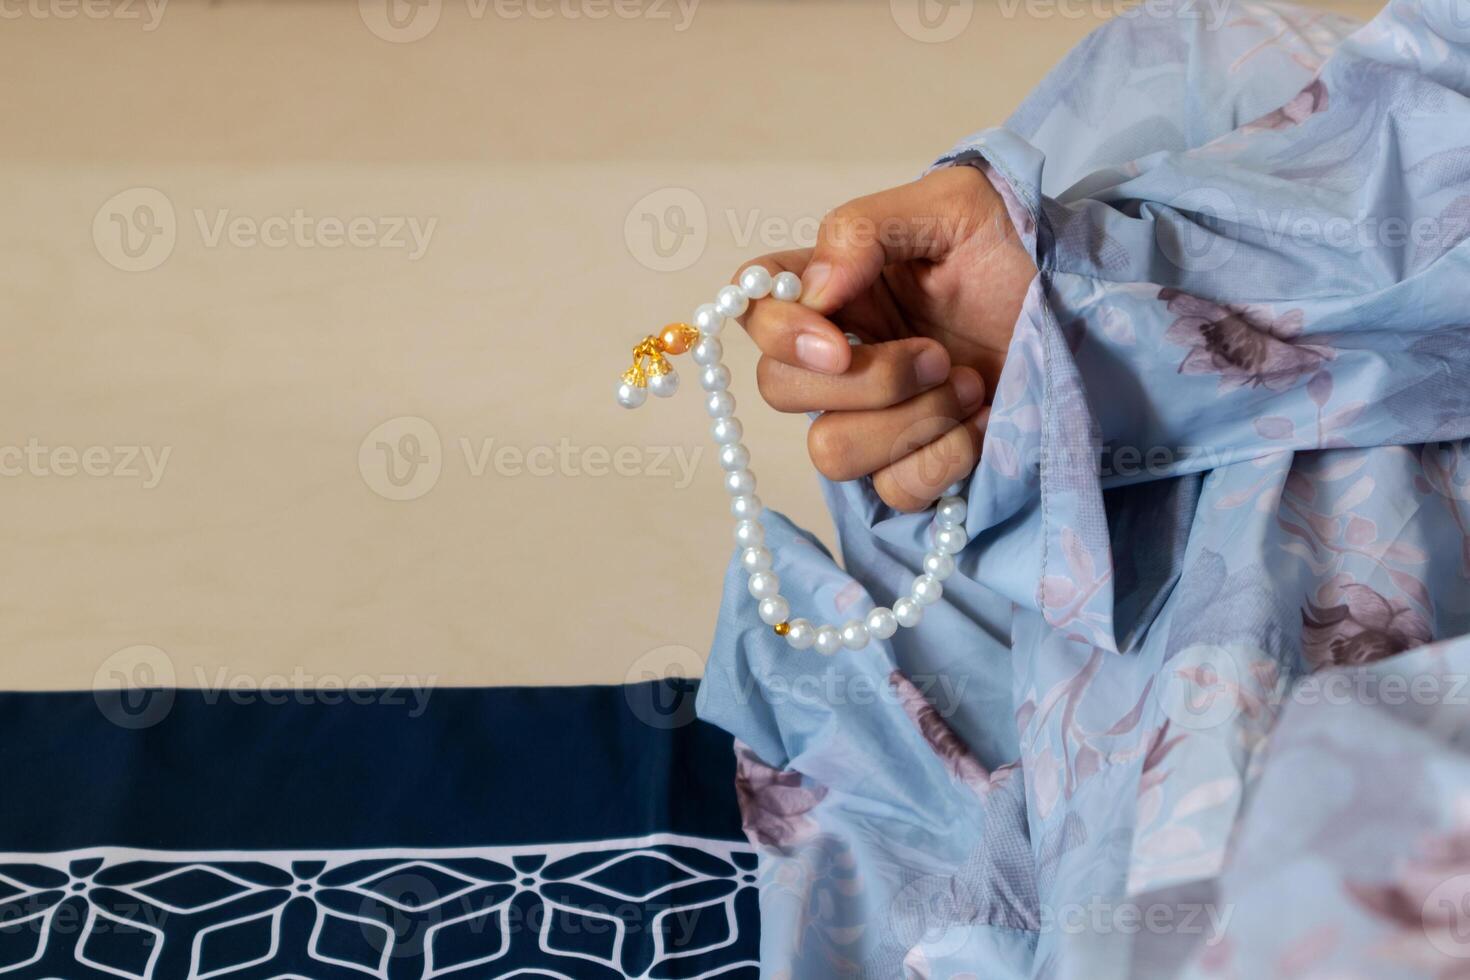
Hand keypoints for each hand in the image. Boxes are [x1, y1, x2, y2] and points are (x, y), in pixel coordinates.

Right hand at [735, 165, 1035, 511]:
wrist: (1092, 311)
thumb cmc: (1019, 250)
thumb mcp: (954, 206)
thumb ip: (865, 229)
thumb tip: (815, 291)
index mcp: (834, 289)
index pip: (751, 308)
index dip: (778, 332)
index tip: (838, 342)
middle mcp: (841, 357)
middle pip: (781, 391)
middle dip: (867, 381)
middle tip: (938, 355)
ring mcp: (873, 419)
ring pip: (830, 452)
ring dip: (910, 422)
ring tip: (969, 386)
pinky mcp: (913, 468)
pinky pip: (892, 492)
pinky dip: (944, 460)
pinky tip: (984, 426)